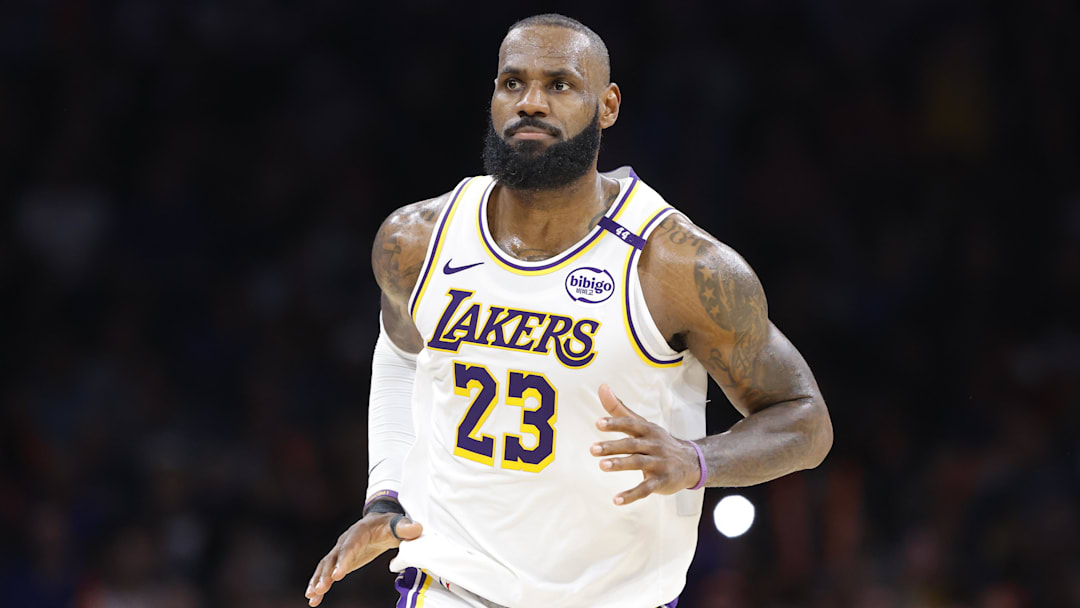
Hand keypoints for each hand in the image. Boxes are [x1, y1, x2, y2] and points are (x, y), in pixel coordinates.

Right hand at [305, 512, 422, 605]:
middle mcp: (345, 541)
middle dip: (325, 573)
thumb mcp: (398, 524)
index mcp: (359, 532)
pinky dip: (319, 584)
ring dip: (318, 580)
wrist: (380, 521)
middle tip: (320, 589)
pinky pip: (327, 572)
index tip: (338, 575)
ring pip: (325, 566)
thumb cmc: (390, 524)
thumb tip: (417, 529)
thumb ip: (405, 528)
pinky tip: (314, 599)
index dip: (344, 560)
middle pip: (332, 558)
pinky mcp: (340, 560)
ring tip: (312, 596)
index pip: (350, 547)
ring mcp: (340, 551)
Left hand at [591, 384, 701, 505]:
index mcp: (647, 430)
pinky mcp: (661, 481)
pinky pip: (645, 488)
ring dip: (620, 464)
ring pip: (638, 463)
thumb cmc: (658, 441)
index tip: (598, 423)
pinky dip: (631, 495)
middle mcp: (654, 445)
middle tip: (592, 449)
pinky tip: (616, 500)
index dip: (615, 423)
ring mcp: (659, 463)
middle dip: (612, 446)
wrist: (691, 462)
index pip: (630, 424)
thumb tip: (602, 387)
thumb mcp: (642, 424)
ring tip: (602, 466)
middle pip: (632, 444)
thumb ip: (619, 408)